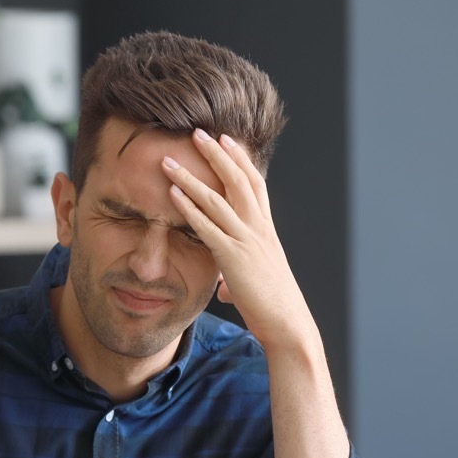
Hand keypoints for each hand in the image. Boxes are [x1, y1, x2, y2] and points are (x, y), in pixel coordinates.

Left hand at [161, 128, 314, 350]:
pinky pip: (207, 226)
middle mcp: (259, 229)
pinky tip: (172, 193)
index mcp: (267, 231)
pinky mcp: (233, 257)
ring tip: (169, 159)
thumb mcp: (254, 285)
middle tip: (198, 133)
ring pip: (218, 198)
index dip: (241, 159)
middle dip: (217, 154)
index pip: (255, 184)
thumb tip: (224, 287)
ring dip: (191, 176)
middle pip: (238, 179)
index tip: (227, 139)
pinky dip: (188, 207)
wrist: (288, 324)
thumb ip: (236, 278)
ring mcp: (247, 240)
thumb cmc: (273, 308)